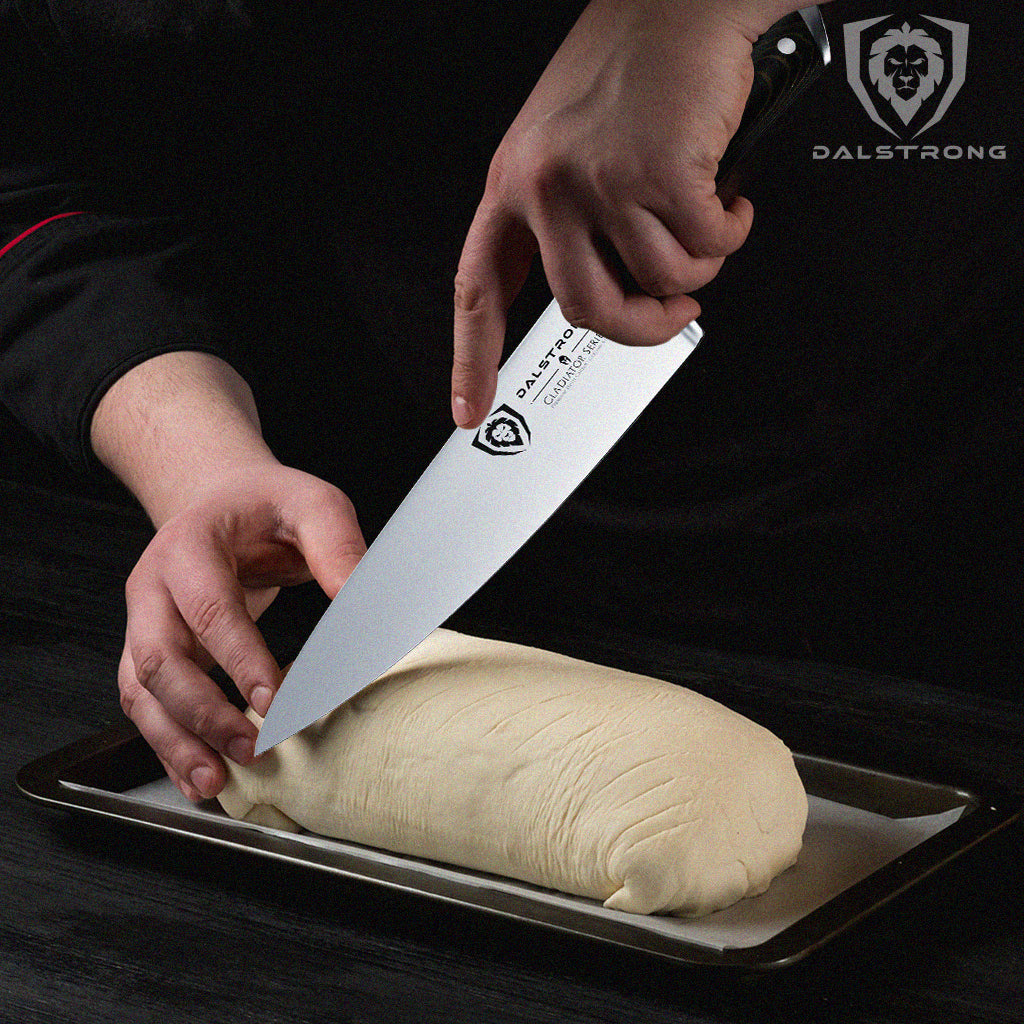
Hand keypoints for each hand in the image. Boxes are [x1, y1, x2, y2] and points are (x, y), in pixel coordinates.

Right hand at [117, 464, 365, 801]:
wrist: (223, 501)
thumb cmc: (265, 506)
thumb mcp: (312, 504)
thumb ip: (337, 547)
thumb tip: (363, 599)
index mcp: (189, 545)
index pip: (209, 607)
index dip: (239, 657)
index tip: (273, 700)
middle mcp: (153, 586)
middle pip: (159, 658)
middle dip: (202, 711)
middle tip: (252, 748)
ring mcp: (144, 621)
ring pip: (141, 691)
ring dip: (175, 741)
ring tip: (213, 782)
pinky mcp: (148, 650)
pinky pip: (144, 705)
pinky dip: (166, 745)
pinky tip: (195, 775)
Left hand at [451, 0, 785, 427]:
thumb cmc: (632, 65)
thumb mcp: (568, 141)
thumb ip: (569, 214)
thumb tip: (612, 286)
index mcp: (513, 182)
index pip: (479, 289)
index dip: (473, 357)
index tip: (471, 409)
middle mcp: (546, 185)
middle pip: (586, 310)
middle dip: (643, 326)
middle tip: (672, 311)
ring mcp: (599, 180)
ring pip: (660, 281)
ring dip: (697, 266)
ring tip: (705, 220)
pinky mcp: (659, 172)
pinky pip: (705, 247)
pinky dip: (730, 232)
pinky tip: (728, 196)